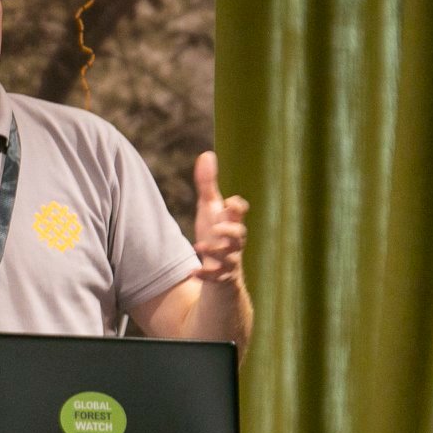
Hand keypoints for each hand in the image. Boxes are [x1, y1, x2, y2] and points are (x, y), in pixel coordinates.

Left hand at [192, 151, 247, 283]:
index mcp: (231, 222)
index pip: (240, 212)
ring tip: (199, 245)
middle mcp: (234, 242)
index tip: (230, 202)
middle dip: (230, 231)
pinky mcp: (221, 278)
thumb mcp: (209, 209)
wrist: (220, 272)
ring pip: (230, 258)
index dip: (237, 207)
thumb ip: (207, 184)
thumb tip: (207, 154)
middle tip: (215, 227)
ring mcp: (229, 261)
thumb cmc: (216, 235)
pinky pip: (217, 279)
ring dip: (215, 252)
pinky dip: (206, 276)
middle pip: (240, 235)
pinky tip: (192, 272)